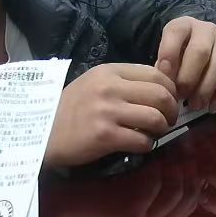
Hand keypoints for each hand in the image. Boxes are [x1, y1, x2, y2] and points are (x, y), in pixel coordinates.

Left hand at [41, 149, 201, 216]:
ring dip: (175, 163)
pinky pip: (155, 183)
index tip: (193, 152)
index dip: (196, 176)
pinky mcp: (132, 212)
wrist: (66, 209)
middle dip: (190, 167)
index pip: (191, 202)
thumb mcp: (132, 197)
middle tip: (186, 143)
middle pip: (188, 196)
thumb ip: (155, 187)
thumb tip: (180, 157)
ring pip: (175, 189)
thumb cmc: (97, 197)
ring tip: (171, 142)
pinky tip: (152, 149)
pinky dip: (157, 164)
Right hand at [46, 64, 178, 166]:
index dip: (170, 90)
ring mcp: (107, 111)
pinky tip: (140, 145)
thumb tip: (160, 86)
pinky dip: (147, 145)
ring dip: (161, 128)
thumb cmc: (71, 109)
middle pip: (161, 95)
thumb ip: (124, 82)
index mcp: (109, 71)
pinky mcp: (105, 136)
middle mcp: (110, 87)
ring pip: (155, 118)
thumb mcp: (95, 83)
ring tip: (154, 133)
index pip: (156, 74)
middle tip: (167, 120)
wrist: (43, 132)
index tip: (168, 101)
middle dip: (171, 110)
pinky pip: (142, 141)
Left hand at [156, 17, 215, 112]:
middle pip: (200, 52)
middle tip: (181, 96)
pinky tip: (213, 106)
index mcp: (184, 25)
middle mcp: (207, 28)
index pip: (176, 32)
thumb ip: (165, 68)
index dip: (169, 54)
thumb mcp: (168, 56)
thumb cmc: (179, 56)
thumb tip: (166, 86)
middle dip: (189, 78)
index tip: (164, 77)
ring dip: (206, 89)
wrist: (204, 49)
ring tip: (196, 105)